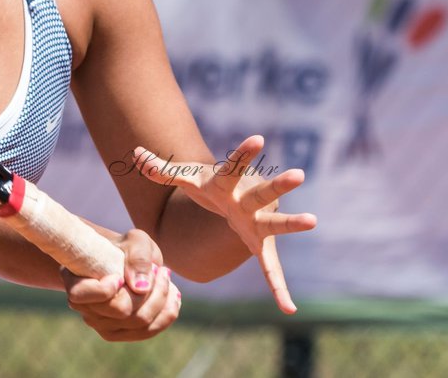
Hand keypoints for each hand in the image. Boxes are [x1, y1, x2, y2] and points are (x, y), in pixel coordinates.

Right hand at [61, 229, 180, 341]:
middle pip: (123, 311)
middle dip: (151, 290)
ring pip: (140, 323)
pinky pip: (148, 331)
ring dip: (162, 300)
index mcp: (75, 282)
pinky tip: (173, 296)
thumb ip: (137, 256)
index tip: (120, 274)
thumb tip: (140, 288)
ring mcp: (101, 325)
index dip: (106, 288)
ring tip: (167, 278)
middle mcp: (84, 309)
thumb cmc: (125, 247)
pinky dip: (166, 314)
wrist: (123, 260)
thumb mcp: (134, 241)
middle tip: (160, 269)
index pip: (86, 297)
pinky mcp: (120, 334)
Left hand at [133, 134, 316, 313]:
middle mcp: (248, 202)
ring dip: (293, 224)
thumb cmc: (210, 184)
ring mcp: (258, 224)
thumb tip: (134, 154)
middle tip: (299, 174)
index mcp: (228, 184)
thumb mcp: (186, 178)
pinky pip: (270, 270)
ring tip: (313, 220)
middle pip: (263, 192)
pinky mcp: (260, 246)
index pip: (232, 167)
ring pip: (277, 224)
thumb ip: (160, 169)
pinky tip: (288, 309)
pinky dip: (278, 288)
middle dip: (279, 184)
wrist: (234, 198)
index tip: (259, 138)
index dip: (243, 154)